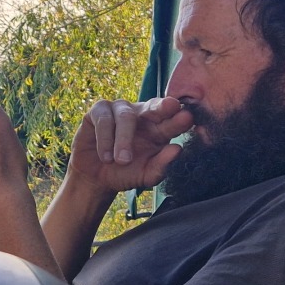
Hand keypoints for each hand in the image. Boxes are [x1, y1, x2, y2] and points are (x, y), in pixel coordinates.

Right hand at [64, 96, 194, 195]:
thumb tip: (177, 149)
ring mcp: (120, 110)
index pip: (171, 119)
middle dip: (162, 106)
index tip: (187, 118)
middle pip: (154, 106)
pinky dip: (105, 140)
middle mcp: (142, 115)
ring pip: (126, 117)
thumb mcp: (146, 175)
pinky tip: (106, 157)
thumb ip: (161, 165)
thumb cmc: (126, 173)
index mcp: (159, 128)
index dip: (178, 118)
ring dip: (123, 140)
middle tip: (170, 106)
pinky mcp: (99, 111)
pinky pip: (104, 120)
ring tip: (121, 161)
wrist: (96, 178)